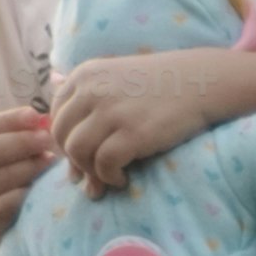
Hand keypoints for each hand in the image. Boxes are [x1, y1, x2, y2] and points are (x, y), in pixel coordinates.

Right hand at [0, 104, 49, 255]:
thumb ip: (2, 134)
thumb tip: (42, 106)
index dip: (7, 121)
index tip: (37, 116)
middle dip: (20, 143)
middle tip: (50, 138)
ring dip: (28, 168)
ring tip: (53, 161)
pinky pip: (6, 206)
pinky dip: (26, 194)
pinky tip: (45, 188)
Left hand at [50, 53, 244, 193]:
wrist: (199, 83)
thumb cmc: (160, 82)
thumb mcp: (114, 73)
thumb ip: (87, 86)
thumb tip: (55, 89)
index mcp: (84, 77)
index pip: (57, 115)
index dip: (65, 141)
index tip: (80, 157)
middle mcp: (91, 92)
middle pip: (63, 135)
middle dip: (73, 162)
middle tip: (88, 178)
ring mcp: (112, 113)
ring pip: (78, 151)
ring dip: (89, 173)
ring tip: (105, 182)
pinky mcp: (134, 134)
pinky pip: (105, 163)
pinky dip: (109, 177)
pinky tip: (122, 179)